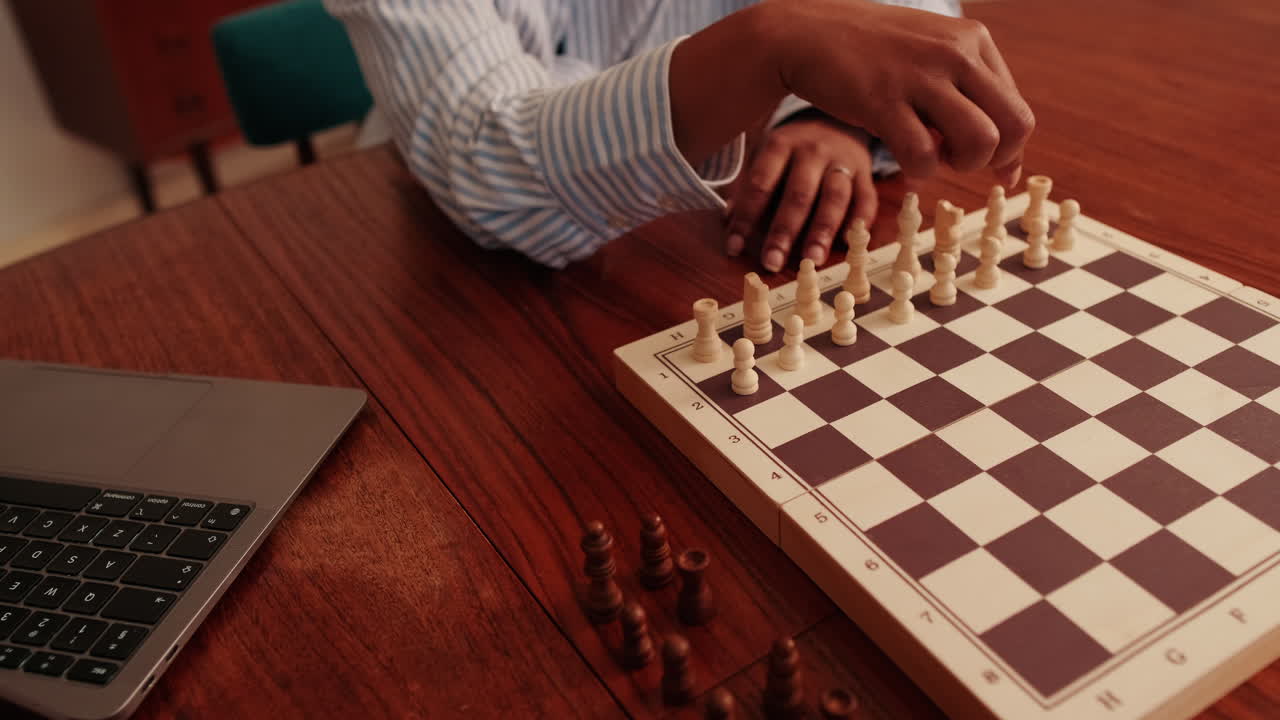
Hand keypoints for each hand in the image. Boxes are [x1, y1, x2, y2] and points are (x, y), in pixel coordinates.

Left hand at [725, 113, 876, 270]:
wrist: (837, 121)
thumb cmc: (794, 149)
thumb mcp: (767, 155)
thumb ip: (750, 188)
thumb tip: (728, 220)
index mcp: (781, 145)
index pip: (761, 184)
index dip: (746, 218)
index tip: (734, 248)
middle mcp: (813, 151)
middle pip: (798, 194)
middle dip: (784, 231)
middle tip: (772, 262)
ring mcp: (843, 161)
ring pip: (834, 198)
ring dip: (823, 231)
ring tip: (813, 259)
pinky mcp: (866, 174)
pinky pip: (866, 200)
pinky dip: (858, 223)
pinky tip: (847, 243)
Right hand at [761, 0, 1033, 184]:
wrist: (804, 33)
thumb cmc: (869, 54)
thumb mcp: (929, 55)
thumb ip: (968, 94)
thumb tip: (1010, 164)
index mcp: (973, 39)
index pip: (1018, 110)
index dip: (1007, 150)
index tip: (989, 167)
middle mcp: (955, 53)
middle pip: (1014, 128)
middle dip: (992, 160)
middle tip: (957, 159)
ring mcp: (920, 76)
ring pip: (981, 143)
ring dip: (960, 166)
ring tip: (933, 156)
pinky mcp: (882, 101)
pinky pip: (924, 157)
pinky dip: (919, 172)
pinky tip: (905, 160)